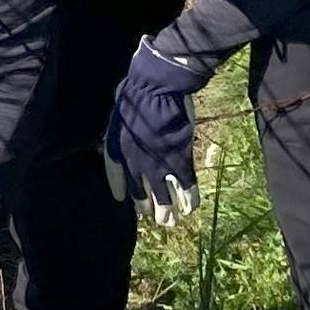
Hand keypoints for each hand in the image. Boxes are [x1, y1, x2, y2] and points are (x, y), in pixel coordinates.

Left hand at [99, 39, 206, 227]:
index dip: (123, 191)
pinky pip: (185, 185)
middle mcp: (135, 163)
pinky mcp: (179, 159)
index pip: (117, 179)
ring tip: (171, 221)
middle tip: (155, 217)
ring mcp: (157, 164)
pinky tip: (192, 207)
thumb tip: (120, 140)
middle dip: (148, 208)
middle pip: (141, 194)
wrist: (155, 88)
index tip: (125, 201)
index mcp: (117, 151)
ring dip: (168, 211)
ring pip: (163, 196)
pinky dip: (190, 197)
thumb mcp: (117, 115)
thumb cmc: (134, 94)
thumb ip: (120, 132)